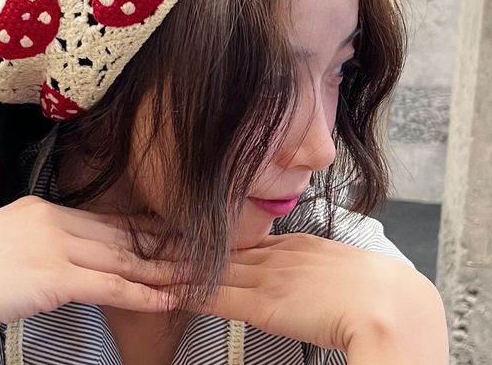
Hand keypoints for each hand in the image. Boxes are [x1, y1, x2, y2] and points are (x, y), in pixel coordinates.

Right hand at [0, 196, 179, 343]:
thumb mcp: (2, 247)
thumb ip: (35, 248)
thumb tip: (58, 265)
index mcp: (39, 210)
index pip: (103, 219)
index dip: (139, 227)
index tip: (167, 231)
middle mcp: (51, 220)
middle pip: (119, 234)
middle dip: (161, 244)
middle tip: (196, 248)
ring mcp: (53, 245)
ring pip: (121, 259)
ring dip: (161, 269)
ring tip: (194, 274)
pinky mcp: (52, 276)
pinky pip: (108, 286)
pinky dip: (141, 294)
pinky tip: (166, 298)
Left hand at [175, 233, 448, 360]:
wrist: (390, 307)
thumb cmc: (380, 293)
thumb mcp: (344, 271)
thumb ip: (320, 272)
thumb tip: (309, 283)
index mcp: (297, 246)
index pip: (247, 241)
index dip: (217, 240)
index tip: (193, 234)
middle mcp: (276, 255)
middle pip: (223, 247)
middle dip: (190, 244)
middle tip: (154, 235)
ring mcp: (267, 277)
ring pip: (213, 268)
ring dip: (181, 266)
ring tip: (151, 260)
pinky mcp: (262, 304)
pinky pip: (218, 296)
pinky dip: (191, 292)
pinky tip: (168, 290)